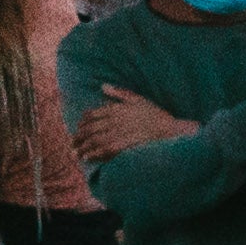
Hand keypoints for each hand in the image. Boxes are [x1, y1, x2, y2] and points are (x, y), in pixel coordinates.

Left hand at [76, 84, 191, 158]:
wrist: (174, 130)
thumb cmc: (158, 116)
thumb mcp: (139, 99)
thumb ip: (120, 93)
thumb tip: (103, 86)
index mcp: (117, 109)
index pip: (92, 115)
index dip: (82, 123)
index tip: (78, 129)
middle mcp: (116, 120)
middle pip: (90, 129)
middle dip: (78, 137)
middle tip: (72, 144)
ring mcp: (121, 133)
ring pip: (95, 140)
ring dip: (83, 147)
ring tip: (75, 153)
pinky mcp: (126, 145)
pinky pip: (106, 149)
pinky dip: (94, 153)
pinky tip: (87, 158)